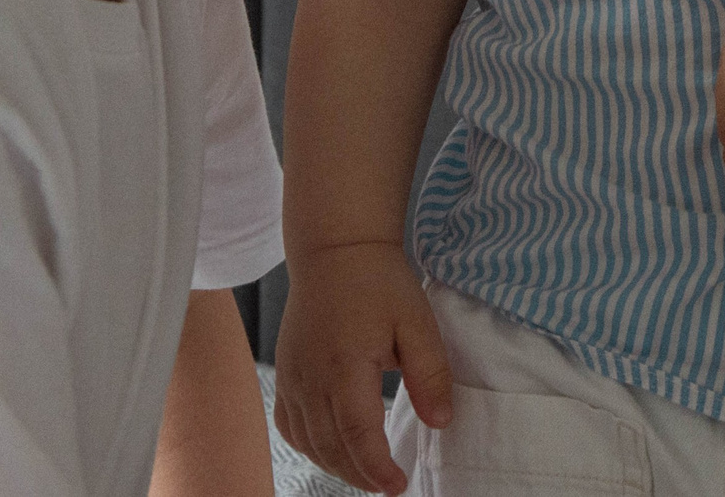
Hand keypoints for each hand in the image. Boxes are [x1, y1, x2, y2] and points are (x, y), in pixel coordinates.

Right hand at [272, 241, 451, 494]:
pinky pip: (289, 426)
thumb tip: (440, 421)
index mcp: (345, 366)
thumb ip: (430, 374)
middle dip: (360, 475)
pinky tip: (333, 451)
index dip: (377, 468)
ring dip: (336, 465)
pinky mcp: (285, 373)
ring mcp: (292, 378)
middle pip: (331, 447)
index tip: (398, 486)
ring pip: (308, 442)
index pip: (358, 435)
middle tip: (389, 486)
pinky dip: (310, 447)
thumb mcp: (418, 322)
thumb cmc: (379, 282)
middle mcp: (310, 378)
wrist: (335, 251)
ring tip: (368, 474)